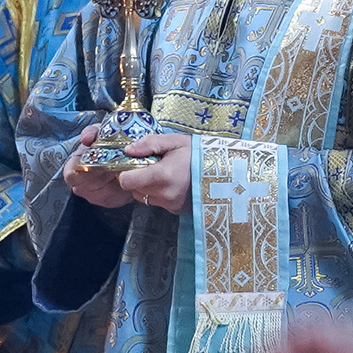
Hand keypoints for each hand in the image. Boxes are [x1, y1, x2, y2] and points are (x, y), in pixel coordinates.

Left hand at [65, 129, 190, 211]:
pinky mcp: (176, 211)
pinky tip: (172, 183)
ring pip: (143, 197)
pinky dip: (158, 193)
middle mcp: (164, 194)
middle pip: (132, 189)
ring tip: (163, 174)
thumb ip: (150, 143)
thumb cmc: (201, 154)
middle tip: (151, 166)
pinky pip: (157, 202)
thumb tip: (128, 150)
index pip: (126, 181)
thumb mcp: (176, 141)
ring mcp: (170, 205)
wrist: (228, 173)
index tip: (133, 163)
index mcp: (162, 175)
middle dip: (136, 178)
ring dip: (146, 186)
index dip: (125, 171)